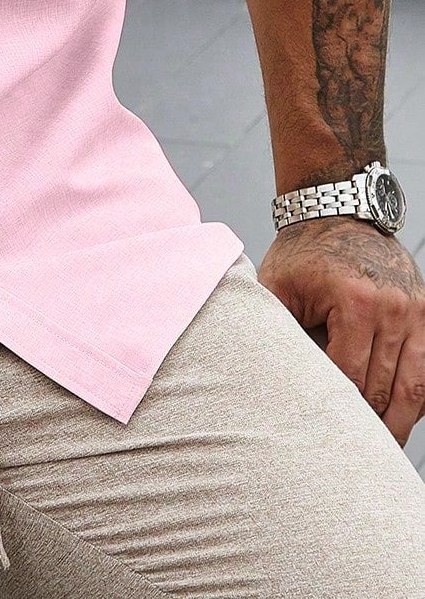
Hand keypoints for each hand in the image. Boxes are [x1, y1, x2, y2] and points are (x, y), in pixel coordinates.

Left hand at [257, 217, 424, 447]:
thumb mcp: (278, 284)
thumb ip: (274, 328)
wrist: (338, 210)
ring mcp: (417, 310)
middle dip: (369, 427)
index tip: (323, 439)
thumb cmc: (303, 252)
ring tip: (383, 452)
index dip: (336, 411)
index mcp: (354, 301)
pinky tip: (404, 419)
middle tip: (352, 462)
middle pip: (383, 388)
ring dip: (401, 423)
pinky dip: (419, 398)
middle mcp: (393, 308)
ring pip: (414, 387)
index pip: (348, 377)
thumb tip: (263, 378)